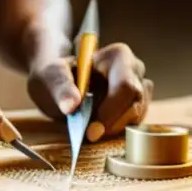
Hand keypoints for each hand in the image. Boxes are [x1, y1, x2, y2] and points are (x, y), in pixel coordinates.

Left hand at [27, 43, 153, 142]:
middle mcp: (134, 71)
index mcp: (119, 55)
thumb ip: (61, 87)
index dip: (111, 110)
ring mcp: (140, 89)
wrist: (58, 85)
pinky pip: (134, 124)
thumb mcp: (52, 75)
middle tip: (89, 135)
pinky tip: (98, 128)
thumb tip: (71, 106)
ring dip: (114, 129)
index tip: (91, 130)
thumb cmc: (57, 75)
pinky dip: (116, 131)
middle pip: (135, 103)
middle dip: (112, 124)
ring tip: (90, 128)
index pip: (125, 85)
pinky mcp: (137, 107)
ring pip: (137, 116)